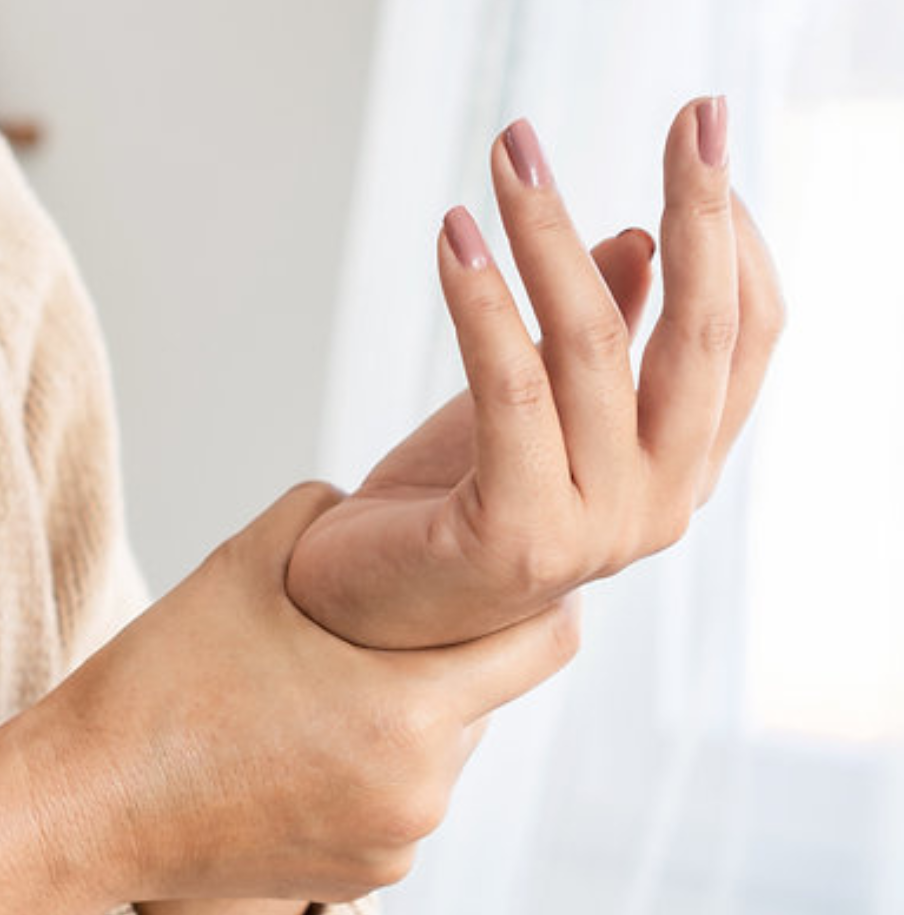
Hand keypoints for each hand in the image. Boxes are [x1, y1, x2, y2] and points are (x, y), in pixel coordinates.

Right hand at [33, 482, 581, 905]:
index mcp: (407, 711)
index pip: (546, 643)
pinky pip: (403, 805)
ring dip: (412, 716)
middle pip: (488, 700)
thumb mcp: (245, 562)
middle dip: (453, 659)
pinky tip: (308, 747)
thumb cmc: (162, 681)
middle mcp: (421, 792)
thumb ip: (330, 513)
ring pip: (444, 754)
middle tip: (388, 627)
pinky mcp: (366, 880)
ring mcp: (396, 846)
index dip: (539, 599)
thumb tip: (377, 506)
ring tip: (331, 690)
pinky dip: (378, 771)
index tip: (510, 574)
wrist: (85, 806)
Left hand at [286, 97, 784, 648]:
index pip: (744, 338)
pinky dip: (483, 303)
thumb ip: (603, 341)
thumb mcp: (537, 409)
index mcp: (678, 469)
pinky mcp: (517, 536)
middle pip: (700, 337)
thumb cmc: (453, 504)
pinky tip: (455, 237)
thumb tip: (642, 241)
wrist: (366, 607)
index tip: (703, 138)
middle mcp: (659, 504)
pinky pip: (509, 390)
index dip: (735, 234)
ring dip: (548, 234)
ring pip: (591, 347)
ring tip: (509, 157)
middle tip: (691, 111)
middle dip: (700, 211)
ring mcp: (595, 531)